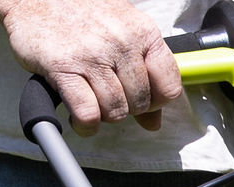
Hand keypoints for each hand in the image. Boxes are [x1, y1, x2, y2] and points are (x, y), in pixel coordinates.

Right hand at [0, 0, 182, 128]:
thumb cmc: (80, 14)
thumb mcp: (121, 33)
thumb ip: (143, 74)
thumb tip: (154, 122)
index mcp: (142, 32)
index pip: (169, 86)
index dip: (157, 102)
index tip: (143, 101)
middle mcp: (121, 42)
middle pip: (141, 103)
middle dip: (126, 108)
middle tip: (107, 96)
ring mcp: (93, 56)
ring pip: (116, 112)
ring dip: (104, 116)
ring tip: (91, 102)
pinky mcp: (63, 68)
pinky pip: (87, 114)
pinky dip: (85, 125)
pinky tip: (79, 119)